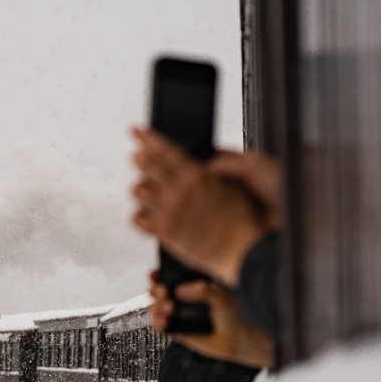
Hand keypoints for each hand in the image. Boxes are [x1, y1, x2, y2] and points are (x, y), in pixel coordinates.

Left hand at [131, 129, 279, 286]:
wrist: (244, 250)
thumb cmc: (243, 221)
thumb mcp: (230, 185)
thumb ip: (210, 171)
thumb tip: (201, 163)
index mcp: (196, 175)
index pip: (165, 149)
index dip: (148, 138)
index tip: (137, 132)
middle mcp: (180, 190)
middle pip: (148, 166)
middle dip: (140, 159)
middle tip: (136, 156)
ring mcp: (170, 210)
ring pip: (138, 191)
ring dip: (141, 188)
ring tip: (144, 188)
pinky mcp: (164, 231)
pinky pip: (138, 219)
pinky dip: (139, 216)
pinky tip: (144, 214)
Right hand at [149, 273, 275, 368]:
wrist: (239, 339)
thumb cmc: (235, 314)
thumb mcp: (221, 296)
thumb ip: (203, 291)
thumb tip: (181, 290)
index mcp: (194, 283)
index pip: (171, 275)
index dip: (160, 274)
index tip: (156, 274)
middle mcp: (186, 298)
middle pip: (160, 291)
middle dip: (157, 290)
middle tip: (164, 292)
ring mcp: (181, 314)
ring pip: (158, 308)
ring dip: (157, 308)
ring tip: (168, 309)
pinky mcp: (179, 330)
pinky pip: (162, 326)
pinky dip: (158, 324)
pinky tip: (162, 322)